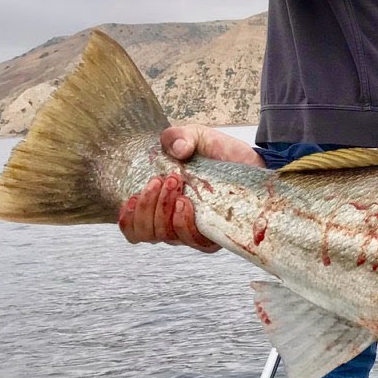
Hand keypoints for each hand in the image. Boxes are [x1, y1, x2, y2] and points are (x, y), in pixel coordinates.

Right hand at [117, 125, 264, 252]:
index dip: (127, 219)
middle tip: (162, 180)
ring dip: (164, 211)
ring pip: (167, 237)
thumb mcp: (194, 136)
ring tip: (175, 184)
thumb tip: (178, 150)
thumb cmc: (218, 152)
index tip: (134, 196)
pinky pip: (193, 241)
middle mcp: (173, 221)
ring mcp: (194, 230)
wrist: (250, 159)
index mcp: (160, 205)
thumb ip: (178, 137)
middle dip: (148, 206)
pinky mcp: (215, 234)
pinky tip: (185, 203)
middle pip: (147, 233)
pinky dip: (182, 223)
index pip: (134, 228)